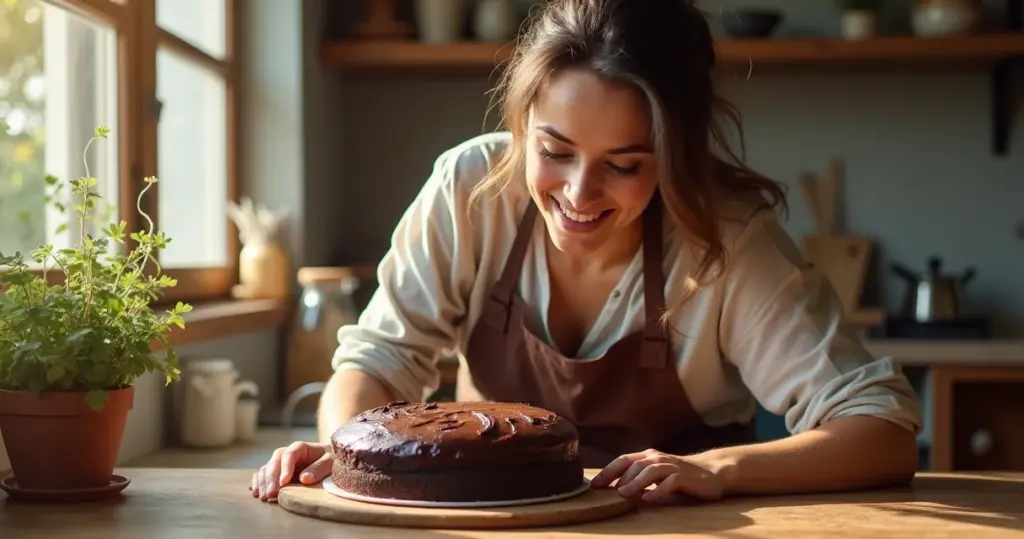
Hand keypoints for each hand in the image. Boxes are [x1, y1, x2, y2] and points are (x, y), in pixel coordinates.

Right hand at [250, 441, 332, 501]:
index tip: (283, 483)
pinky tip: (255, 492)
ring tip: (263, 497)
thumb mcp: (331, 461)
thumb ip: (320, 468)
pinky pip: (263, 475)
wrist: (329, 460)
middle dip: (271, 479)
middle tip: (271, 495)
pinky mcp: (276, 472)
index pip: (289, 455)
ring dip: (263, 483)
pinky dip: (258, 482)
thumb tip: (304, 479)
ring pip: (266, 469)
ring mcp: (280, 463)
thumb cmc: (331, 459)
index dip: (285, 468)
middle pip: (274, 462)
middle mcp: (286, 454)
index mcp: (300, 448)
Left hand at [590, 449, 729, 503]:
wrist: (712, 472)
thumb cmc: (680, 475)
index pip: (624, 460)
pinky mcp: (685, 477)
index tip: (595, 485)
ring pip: (651, 471)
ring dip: (636, 482)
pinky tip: (649, 500)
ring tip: (624, 494)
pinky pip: (670, 482)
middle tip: (606, 491)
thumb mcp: (657, 475)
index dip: (608, 471)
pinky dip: (658, 491)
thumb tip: (615, 490)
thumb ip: (639, 479)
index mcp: (649, 457)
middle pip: (635, 464)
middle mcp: (658, 458)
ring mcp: (672, 466)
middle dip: (618, 477)